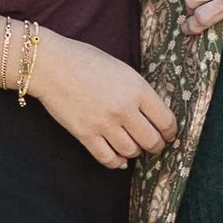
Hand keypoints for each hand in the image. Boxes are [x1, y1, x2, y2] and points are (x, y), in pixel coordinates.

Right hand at [27, 32, 180, 168]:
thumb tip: (153, 113)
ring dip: (135, 152)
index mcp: (137, 88)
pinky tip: (119, 158)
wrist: (51, 65)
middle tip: (155, 144)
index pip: (166, 120)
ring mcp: (104, 124)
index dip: (171, 131)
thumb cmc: (86, 60)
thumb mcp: (122, 69)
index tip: (169, 134)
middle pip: (151, 141)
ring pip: (131, 152)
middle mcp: (123, 109)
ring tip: (134, 146)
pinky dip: (116, 162)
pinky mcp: (85, 134)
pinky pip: (108, 158)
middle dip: (157, 145)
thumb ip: (138, 91)